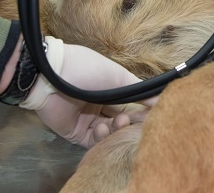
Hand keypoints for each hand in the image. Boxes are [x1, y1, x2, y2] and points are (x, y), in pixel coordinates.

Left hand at [20, 36, 155, 147]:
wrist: (52, 77)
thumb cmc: (88, 70)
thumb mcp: (118, 76)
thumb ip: (139, 91)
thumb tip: (161, 99)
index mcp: (110, 91)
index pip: (131, 107)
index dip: (142, 113)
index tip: (153, 118)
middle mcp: (100, 106)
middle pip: (121, 122)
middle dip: (129, 124)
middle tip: (131, 122)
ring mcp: (87, 120)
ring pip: (109, 133)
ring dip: (116, 130)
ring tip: (115, 123)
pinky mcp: (75, 132)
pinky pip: (93, 142)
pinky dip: (101, 138)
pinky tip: (101, 128)